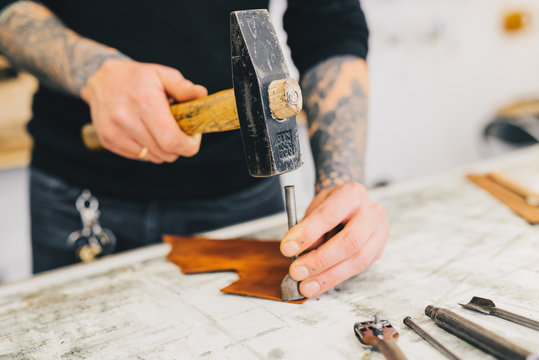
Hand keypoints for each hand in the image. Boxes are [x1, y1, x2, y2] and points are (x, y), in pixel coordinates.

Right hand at [81, 59, 207, 162]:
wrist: (100, 79)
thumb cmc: (137, 77)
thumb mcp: (162, 74)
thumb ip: (183, 87)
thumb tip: (201, 94)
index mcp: (145, 102)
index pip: (172, 140)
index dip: (188, 145)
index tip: (193, 138)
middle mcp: (127, 119)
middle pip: (165, 153)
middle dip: (178, 148)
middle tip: (180, 133)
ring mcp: (115, 132)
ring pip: (153, 157)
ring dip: (163, 150)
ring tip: (160, 130)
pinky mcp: (108, 140)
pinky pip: (139, 156)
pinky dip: (148, 150)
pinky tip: (146, 133)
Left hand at [280, 183, 388, 297]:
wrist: (352, 205)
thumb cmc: (332, 206)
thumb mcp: (316, 208)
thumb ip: (308, 228)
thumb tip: (299, 255)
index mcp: (352, 194)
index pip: (329, 215)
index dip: (307, 233)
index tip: (287, 248)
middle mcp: (371, 211)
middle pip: (349, 241)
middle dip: (320, 260)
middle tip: (297, 271)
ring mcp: (380, 232)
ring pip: (357, 260)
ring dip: (328, 276)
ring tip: (306, 286)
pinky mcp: (379, 250)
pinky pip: (358, 269)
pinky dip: (335, 278)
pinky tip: (318, 284)